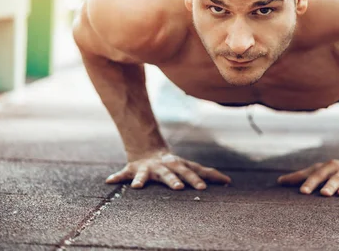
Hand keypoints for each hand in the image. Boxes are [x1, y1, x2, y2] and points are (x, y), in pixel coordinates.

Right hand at [105, 152, 231, 189]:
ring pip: (146, 174)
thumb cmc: (172, 163)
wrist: (148, 150)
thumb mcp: (189, 166)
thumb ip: (207, 173)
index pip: (193, 170)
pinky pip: (123, 174)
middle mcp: (165, 166)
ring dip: (143, 179)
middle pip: (172, 173)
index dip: (201, 178)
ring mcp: (148, 168)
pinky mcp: (133, 169)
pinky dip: (117, 178)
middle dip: (176, 180)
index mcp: (179, 165)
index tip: (208, 187)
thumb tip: (229, 182)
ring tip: (138, 187)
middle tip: (180, 188)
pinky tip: (109, 182)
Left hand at [277, 155, 338, 196]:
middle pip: (335, 178)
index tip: (302, 192)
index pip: (317, 174)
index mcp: (329, 167)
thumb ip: (301, 176)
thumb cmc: (338, 170)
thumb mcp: (321, 170)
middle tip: (323, 194)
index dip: (310, 182)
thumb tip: (279, 182)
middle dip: (329, 185)